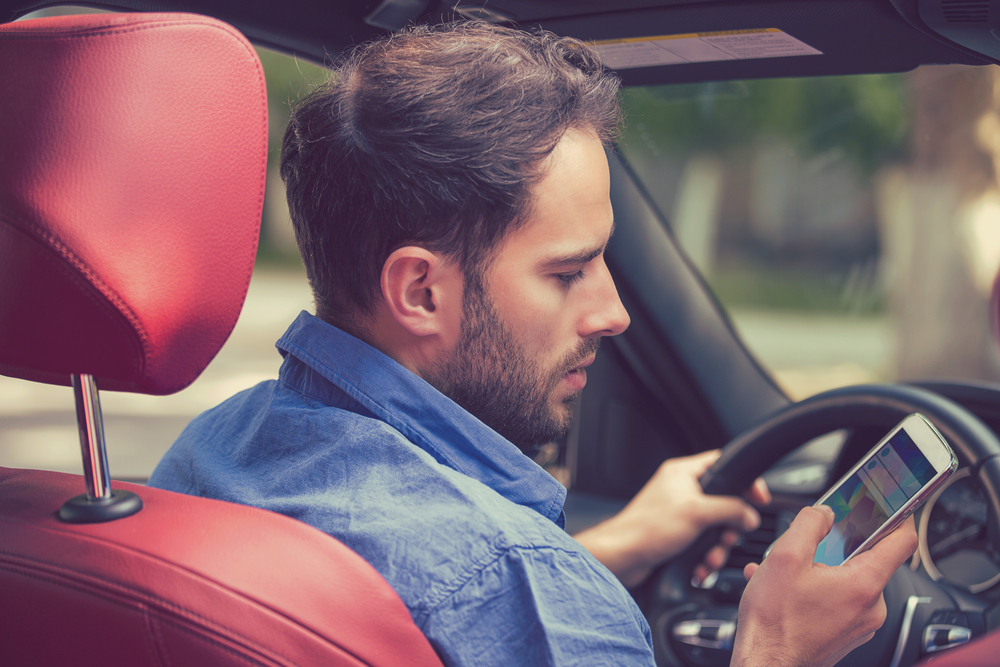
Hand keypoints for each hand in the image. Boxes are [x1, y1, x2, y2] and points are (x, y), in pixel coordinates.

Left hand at [573, 450, 769, 587]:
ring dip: (717, 547)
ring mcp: (679, 513)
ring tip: (710, 558)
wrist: (622, 558)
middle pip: (724, 502)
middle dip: (729, 526)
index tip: (758, 498)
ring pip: (715, 527)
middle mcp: (681, 490)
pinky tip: (700, 567)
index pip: (724, 464)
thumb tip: (750, 514)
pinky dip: (705, 556)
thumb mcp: (697, 513)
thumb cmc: (647, 529)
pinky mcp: (677, 534)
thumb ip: (730, 509)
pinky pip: (702, 543)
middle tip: (728, 536)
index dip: (745, 480)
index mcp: (683, 473)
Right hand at [732, 505, 917, 666]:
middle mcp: (870, 607)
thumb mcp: (785, 557)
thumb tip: (824, 513)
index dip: (899, 516)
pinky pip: (837, 600)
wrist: (765, 663)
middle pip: (867, 560)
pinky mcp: (845, 634)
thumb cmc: (774, 621)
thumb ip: (809, 524)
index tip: (893, 504)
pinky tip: (786, 589)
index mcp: (863, 584)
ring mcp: (859, 624)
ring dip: (818, 569)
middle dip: (837, 547)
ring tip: (787, 573)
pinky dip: (814, 589)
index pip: (902, 542)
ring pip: (847, 580)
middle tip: (809, 545)